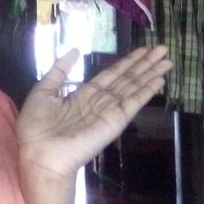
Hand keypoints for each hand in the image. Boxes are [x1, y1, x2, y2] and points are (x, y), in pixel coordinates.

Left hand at [16, 46, 171, 179]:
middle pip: (127, 79)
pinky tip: (159, 80)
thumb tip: (74, 50)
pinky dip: (147, 91)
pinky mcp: (114, 122)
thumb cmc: (36, 126)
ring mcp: (109, 112)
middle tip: (163, 49)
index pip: (110, 75)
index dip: (126, 62)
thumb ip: (59, 70)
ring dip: (151, 73)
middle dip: (144, 64)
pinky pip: (133, 103)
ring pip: (133, 87)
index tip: (142, 50)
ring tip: (167, 60)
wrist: (38, 154)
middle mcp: (100, 102)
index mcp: (83, 96)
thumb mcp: (43, 90)